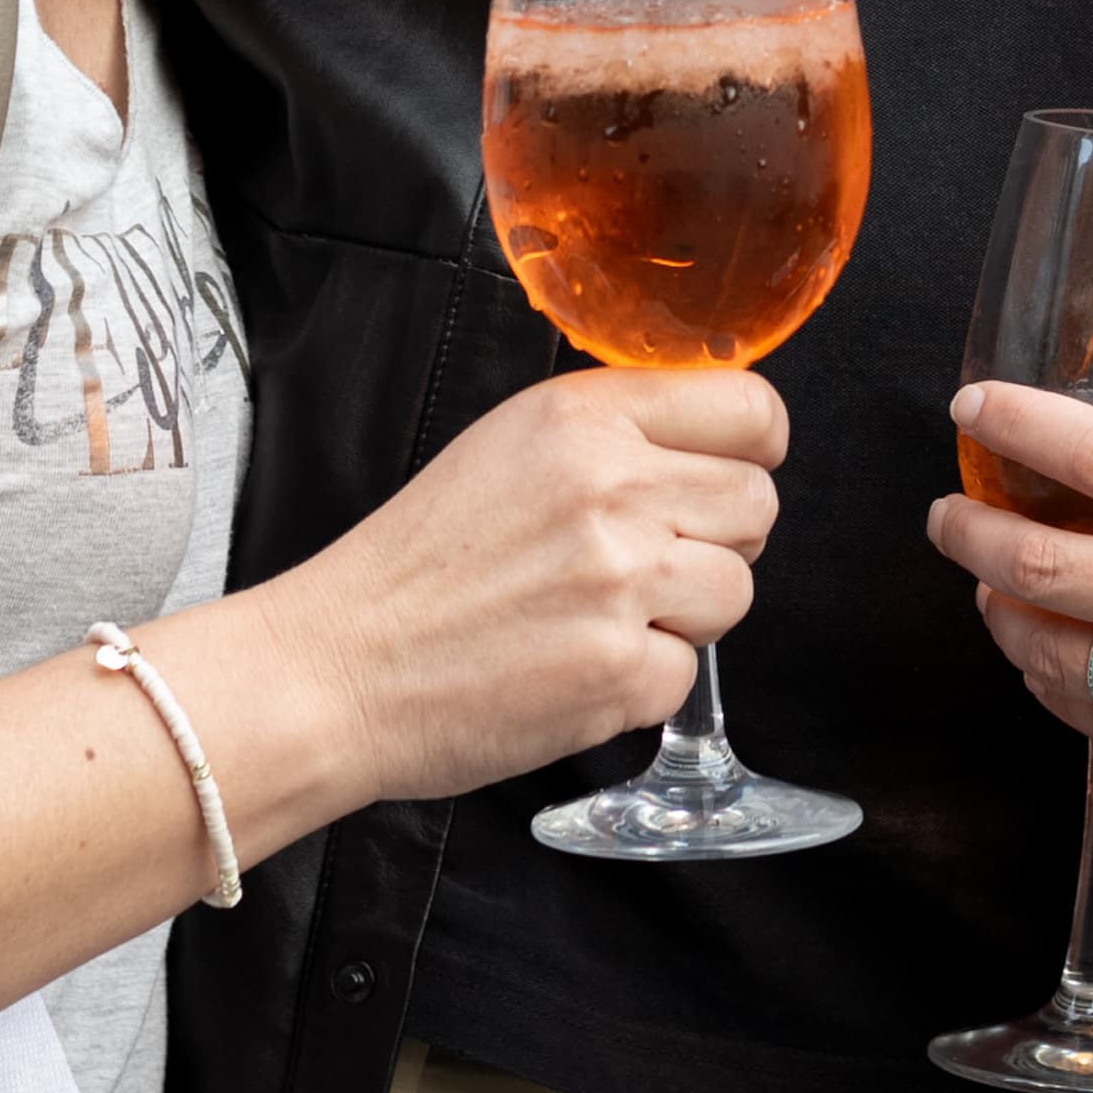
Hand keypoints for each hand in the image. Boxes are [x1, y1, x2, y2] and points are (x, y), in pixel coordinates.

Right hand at [289, 367, 782, 806]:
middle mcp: (612, 487)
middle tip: (644, 561)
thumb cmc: (413, 567)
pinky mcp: (619, 671)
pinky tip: (572, 667)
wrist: (335, 667)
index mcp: (584, 417)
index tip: (728, 472)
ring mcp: (621, 581)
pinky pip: (688, 675)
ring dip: (685, 615)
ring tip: (597, 617)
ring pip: (738, 590)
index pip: (750, 408)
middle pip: (757, 503)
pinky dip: (639, 684)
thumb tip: (712, 443)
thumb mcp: (509, 448)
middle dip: (717, 538)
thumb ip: (611, 432)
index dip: (752, 449)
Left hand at [926, 390, 1092, 784]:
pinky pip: (1086, 716)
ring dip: (1002, 614)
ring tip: (987, 587)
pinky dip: (1051, 684)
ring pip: (1048, 649)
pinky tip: (1041, 663)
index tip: (974, 406)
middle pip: (1044, 561)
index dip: (1028, 428)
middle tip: (947, 516)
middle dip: (975, 533)